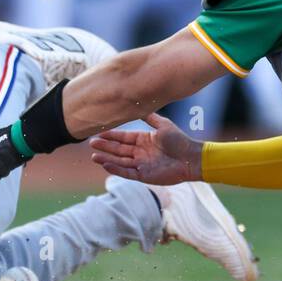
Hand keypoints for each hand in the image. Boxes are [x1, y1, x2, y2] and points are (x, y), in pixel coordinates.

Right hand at [88, 112, 202, 185]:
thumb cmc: (180, 141)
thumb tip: (138, 104)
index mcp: (144, 140)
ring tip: (94, 156)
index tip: (99, 132)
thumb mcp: (163, 125)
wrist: (191, 158)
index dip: (111, 136)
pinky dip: (116, 170)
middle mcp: (140, 152)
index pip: (123, 138)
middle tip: (90, 143)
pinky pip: (127, 173)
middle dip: (105, 147)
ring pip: (120, 161)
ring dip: (107, 159)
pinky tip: (106, 165)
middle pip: (119, 149)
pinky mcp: (144, 176)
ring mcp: (141, 164)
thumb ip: (150, 117)